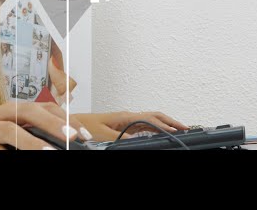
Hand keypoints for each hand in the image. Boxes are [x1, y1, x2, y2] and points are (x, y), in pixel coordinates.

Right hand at [0, 101, 92, 149]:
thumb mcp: (3, 140)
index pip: (44, 108)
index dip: (66, 118)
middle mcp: (1, 112)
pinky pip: (0, 139)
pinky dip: (17, 145)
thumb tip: (53, 147)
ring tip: (55, 147)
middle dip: (58, 122)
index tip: (85, 133)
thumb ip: (25, 139)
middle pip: (34, 109)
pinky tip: (28, 152)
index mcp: (11, 111)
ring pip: (17, 123)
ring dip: (38, 136)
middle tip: (77, 136)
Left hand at [73, 111, 188, 141]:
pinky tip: (159, 134)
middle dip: (171, 121)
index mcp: (125, 116)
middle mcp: (127, 116)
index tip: (178, 131)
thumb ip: (122, 137)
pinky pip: (144, 126)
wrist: (71, 123)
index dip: (167, 125)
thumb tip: (138, 139)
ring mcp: (126, 120)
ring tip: (177, 129)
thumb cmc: (84, 126)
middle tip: (185, 128)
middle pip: (155, 116)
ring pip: (151, 120)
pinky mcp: (122, 126)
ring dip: (165, 124)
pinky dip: (155, 128)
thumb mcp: (104, 135)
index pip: (152, 120)